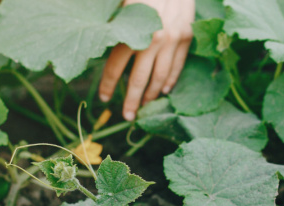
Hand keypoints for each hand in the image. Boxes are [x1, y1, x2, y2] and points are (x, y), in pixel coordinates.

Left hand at [99, 0, 193, 121]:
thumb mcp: (122, 1)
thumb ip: (112, 23)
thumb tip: (96, 39)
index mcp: (134, 31)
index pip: (116, 65)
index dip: (108, 84)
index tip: (104, 98)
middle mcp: (154, 39)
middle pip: (139, 78)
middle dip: (131, 100)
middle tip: (127, 116)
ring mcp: (174, 40)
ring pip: (161, 77)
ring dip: (151, 95)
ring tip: (143, 107)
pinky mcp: (187, 37)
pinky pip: (178, 66)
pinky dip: (170, 81)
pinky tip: (162, 91)